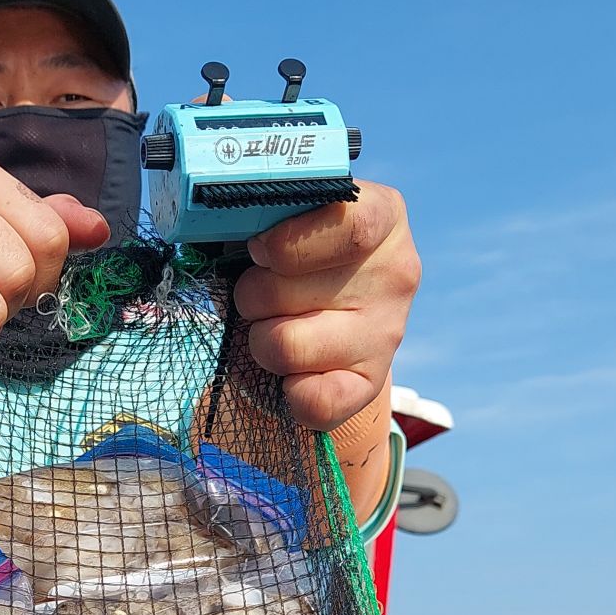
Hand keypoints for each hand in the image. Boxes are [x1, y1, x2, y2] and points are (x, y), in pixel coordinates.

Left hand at [232, 182, 420, 431]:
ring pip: (286, 345)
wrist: (317, 319)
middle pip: (287, 289)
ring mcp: (387, 332)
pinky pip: (314, 402)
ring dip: (259, 340)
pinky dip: (287, 392)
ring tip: (274, 328)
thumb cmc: (290, 259)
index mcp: (382, 215)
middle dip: (251, 295)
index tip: (256, 250)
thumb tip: (220, 222)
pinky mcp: (371, 382)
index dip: (286, 243)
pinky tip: (291, 372)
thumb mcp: (281, 220)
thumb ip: (263, 212)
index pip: (350, 226)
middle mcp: (395, 273)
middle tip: (260, 294)